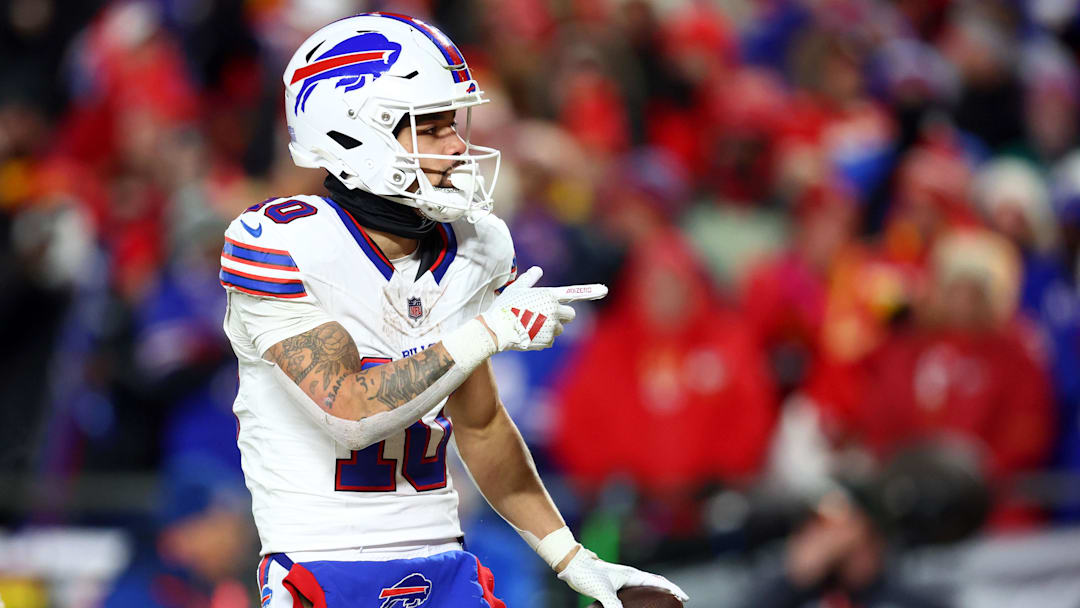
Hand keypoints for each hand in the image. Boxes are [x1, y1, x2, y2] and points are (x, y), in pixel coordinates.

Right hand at [479, 266, 606, 350]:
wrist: (496, 329)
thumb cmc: (504, 306)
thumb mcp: (516, 289)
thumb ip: (529, 279)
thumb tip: (538, 270)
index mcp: (549, 295)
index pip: (574, 292)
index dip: (592, 291)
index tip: (605, 290)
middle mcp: (554, 310)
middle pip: (570, 314)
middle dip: (561, 316)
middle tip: (544, 315)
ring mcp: (552, 326)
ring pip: (560, 328)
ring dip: (550, 328)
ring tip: (531, 325)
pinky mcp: (548, 340)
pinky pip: (551, 340)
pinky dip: (542, 338)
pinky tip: (528, 334)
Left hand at [557, 548, 688, 607]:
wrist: (572, 565)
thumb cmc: (587, 573)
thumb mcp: (602, 590)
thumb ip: (613, 604)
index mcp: (632, 574)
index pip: (658, 581)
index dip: (673, 589)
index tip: (685, 597)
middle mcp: (629, 575)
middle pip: (654, 583)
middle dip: (668, 591)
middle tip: (679, 601)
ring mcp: (621, 579)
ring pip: (644, 587)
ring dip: (655, 594)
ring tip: (662, 603)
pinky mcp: (613, 584)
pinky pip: (633, 592)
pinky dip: (640, 598)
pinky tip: (637, 606)